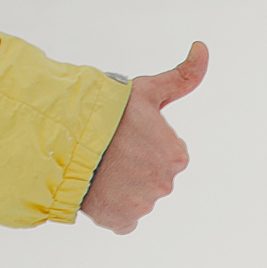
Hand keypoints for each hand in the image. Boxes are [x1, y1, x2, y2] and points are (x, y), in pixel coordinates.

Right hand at [82, 42, 208, 233]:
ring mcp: (143, 205)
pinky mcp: (121, 220)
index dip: (145, 144)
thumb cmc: (105, 110)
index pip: (167, 156)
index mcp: (177, 156)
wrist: (64, 135)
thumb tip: (202, 47)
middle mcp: (165, 184)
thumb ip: (183, 76)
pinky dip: (111, 208)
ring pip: (137, 198)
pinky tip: (98, 187)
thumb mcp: (146, 90)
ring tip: (99, 166)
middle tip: (110, 150)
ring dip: (121, 186)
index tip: (127, 135)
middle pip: (152, 178)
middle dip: (135, 166)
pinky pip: (122, 219)